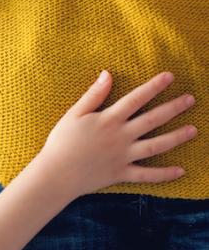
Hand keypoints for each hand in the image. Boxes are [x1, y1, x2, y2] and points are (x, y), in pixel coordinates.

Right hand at [36, 71, 196, 197]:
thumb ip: (93, 95)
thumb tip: (107, 74)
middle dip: (173, 108)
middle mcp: (120, 137)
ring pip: (156, 146)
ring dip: (176, 137)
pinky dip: (164, 174)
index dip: (153, 86)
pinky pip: (147, 175)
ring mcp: (123, 156)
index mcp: (108, 120)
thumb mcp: (73, 114)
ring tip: (193, 130)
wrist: (55, 174)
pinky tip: (181, 171)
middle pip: (152, 120)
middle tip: (190, 99)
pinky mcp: (121, 173)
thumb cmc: (60, 142)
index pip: (136, 99)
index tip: (169, 76)